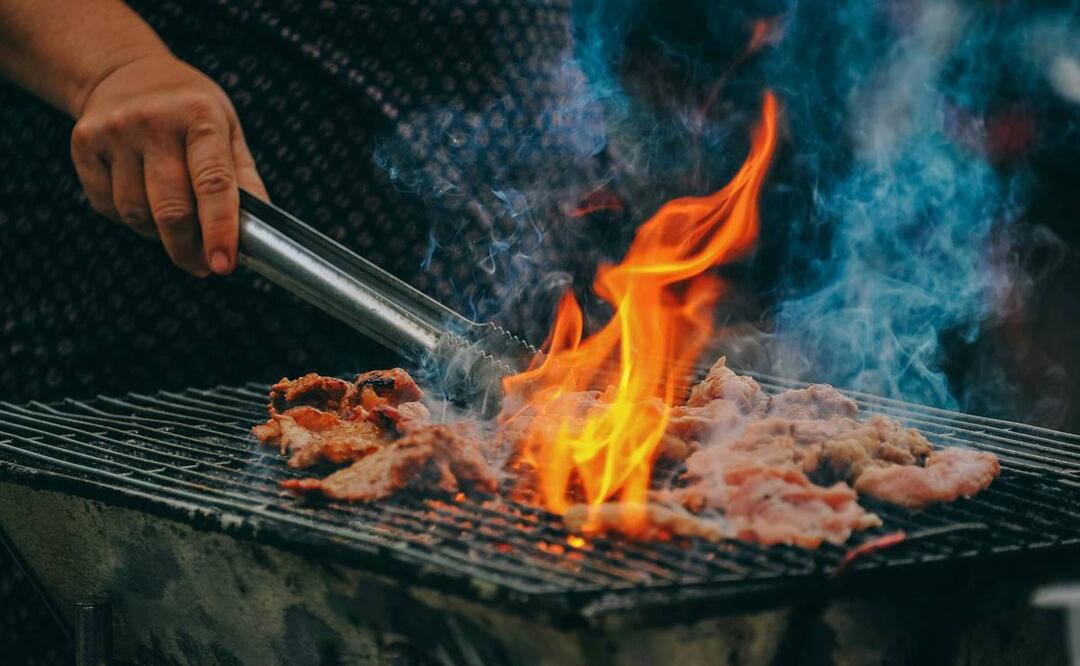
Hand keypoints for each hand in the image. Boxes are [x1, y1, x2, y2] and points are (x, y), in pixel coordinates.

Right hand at [70, 53, 267, 275]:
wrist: (125, 72)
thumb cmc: (189, 110)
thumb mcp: (229, 130)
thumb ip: (244, 180)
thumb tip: (258, 234)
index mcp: (200, 116)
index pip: (213, 184)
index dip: (220, 231)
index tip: (223, 265)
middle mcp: (154, 122)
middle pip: (171, 210)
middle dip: (188, 249)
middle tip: (203, 265)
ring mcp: (114, 132)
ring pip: (137, 215)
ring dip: (159, 235)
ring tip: (175, 224)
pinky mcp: (84, 144)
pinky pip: (109, 207)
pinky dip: (130, 219)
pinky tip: (144, 201)